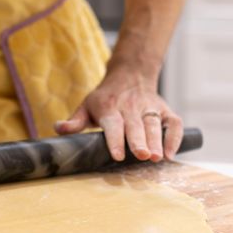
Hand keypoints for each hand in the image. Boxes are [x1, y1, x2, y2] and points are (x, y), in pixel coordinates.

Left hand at [55, 72, 182, 162]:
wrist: (130, 74)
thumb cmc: (105, 97)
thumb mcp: (87, 106)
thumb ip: (75, 121)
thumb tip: (58, 129)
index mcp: (110, 107)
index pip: (113, 124)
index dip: (115, 140)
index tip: (118, 155)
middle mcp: (131, 107)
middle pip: (136, 126)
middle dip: (140, 141)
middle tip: (144, 156)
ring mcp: (150, 108)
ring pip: (155, 124)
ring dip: (157, 141)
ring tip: (157, 158)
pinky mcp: (165, 110)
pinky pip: (173, 123)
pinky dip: (174, 137)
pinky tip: (171, 154)